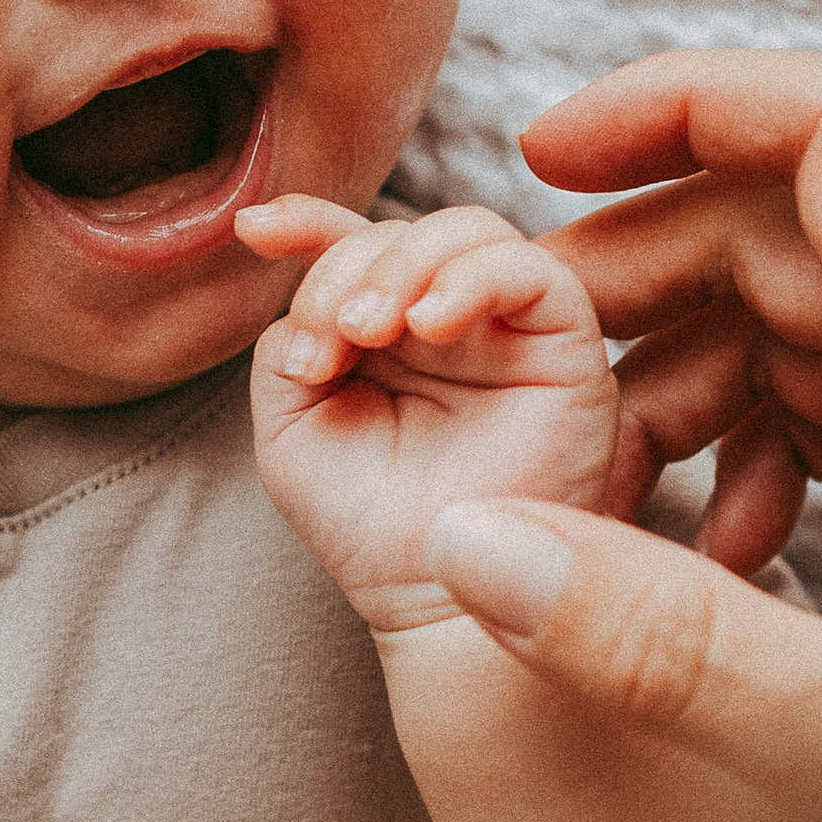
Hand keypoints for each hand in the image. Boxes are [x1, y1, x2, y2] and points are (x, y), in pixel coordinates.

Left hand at [238, 196, 620, 635]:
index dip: (306, 222)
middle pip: (403, 230)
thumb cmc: (366, 524)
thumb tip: (316, 303)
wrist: (429, 599)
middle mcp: (451, 315)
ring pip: (467, 232)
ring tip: (367, 333)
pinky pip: (534, 271)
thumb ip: (289, 344)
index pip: (353, 242)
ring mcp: (510, 327)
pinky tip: (428, 326)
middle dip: (346, 269)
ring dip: (401, 266)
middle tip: (328, 342)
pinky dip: (471, 279)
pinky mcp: (567, 346)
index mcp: (387, 325)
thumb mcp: (293, 427)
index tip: (255, 230)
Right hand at [425, 49, 821, 801]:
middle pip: (813, 227)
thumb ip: (668, 652)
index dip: (681, 102)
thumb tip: (478, 546)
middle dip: (643, 275)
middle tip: (518, 374)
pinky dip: (770, 440)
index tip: (544, 159)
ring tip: (598, 498)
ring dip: (693, 375)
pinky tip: (722, 553)